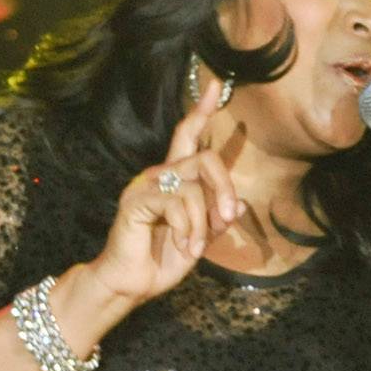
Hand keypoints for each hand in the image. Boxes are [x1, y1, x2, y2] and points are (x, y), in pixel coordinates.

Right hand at [79, 90, 241, 321]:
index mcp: (174, 179)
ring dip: (204, 222)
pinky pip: (178, 203)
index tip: (217, 85)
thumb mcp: (201, 238)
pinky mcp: (136, 201)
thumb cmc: (162, 260)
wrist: (131, 285)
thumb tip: (239, 203)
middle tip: (228, 216)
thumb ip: (217, 218)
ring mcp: (145, 185)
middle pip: (204, 158)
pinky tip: (186, 247)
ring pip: (195, 186)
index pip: (188, 135)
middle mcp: (159, 175)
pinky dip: (190, 229)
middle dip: (225, 188)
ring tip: (196, 246)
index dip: (202, 110)